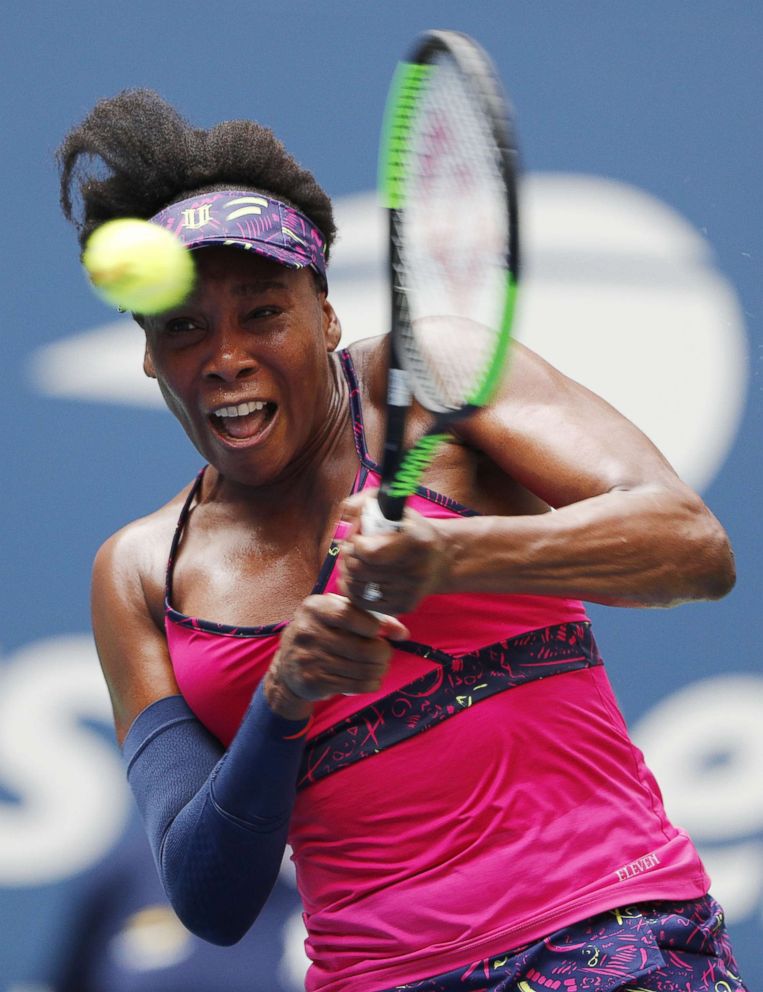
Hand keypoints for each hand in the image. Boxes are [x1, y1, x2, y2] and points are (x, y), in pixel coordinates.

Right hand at [265, 593, 409, 718]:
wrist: (288, 665)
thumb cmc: (323, 633)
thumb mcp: (338, 616)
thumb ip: (372, 618)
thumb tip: (403, 633)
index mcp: (314, 608)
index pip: (349, 614)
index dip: (372, 625)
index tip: (376, 631)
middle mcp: (308, 631)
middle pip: (362, 648)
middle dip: (383, 653)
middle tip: (386, 653)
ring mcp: (309, 658)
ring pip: (361, 669)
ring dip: (379, 669)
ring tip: (380, 666)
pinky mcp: (313, 681)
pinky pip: (354, 685)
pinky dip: (371, 684)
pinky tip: (372, 680)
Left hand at [338, 492, 450, 614]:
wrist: (440, 560)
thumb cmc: (411, 530)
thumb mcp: (395, 508)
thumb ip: (367, 500)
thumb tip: (347, 509)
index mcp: (416, 542)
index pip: (368, 552)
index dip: (355, 542)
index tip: (358, 535)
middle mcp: (416, 570)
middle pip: (359, 569)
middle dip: (347, 556)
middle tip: (350, 548)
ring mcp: (409, 591)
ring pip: (357, 586)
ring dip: (347, 571)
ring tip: (353, 561)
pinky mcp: (403, 606)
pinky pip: (363, 602)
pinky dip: (352, 589)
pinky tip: (355, 578)